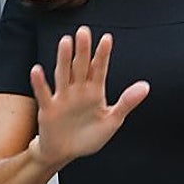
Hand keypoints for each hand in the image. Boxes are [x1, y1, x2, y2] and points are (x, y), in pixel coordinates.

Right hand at [28, 26, 149, 170]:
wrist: (65, 153)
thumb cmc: (89, 135)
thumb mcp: (112, 120)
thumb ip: (127, 102)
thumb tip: (146, 86)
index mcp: (94, 91)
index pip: (99, 69)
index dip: (102, 54)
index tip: (107, 38)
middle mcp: (78, 90)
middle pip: (80, 67)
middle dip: (83, 50)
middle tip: (83, 31)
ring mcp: (62, 98)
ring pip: (63, 75)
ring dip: (63, 59)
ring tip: (65, 41)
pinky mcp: (48, 109)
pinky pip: (44, 94)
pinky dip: (39, 83)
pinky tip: (37, 70)